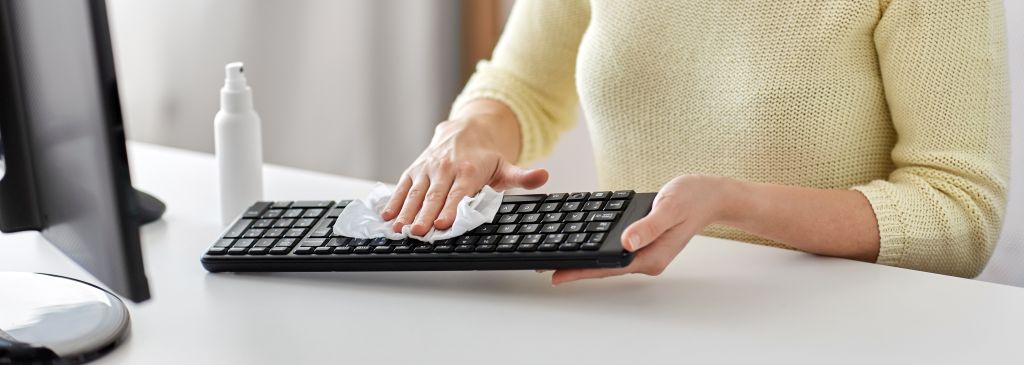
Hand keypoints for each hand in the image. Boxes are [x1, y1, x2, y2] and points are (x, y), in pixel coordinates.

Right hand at [382, 103, 547, 235]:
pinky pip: (403, 187)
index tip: (443, 224)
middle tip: (418, 233)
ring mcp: (428, 169)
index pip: (459, 194)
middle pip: (434, 196)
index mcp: (469, 170)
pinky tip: (387, 216)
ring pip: (415, 193)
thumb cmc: (486, 157)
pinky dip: (394, 201)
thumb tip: (543, 176)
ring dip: (406, 212)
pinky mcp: (414, 169)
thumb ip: (523, 177)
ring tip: (398, 229)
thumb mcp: (507, 165)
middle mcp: (446, 168)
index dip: (450, 209)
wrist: (466, 130)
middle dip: (425, 215)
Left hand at [549, 175, 738, 284]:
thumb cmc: (692, 198)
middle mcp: (647, 259)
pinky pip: (615, 248)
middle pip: (604, 267)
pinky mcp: (643, 243)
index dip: (581, 270)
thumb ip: (648, 226)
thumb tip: (627, 241)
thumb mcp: (669, 208)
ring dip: (584, 258)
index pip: (609, 267)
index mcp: (652, 256)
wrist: (710, 195)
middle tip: (543, 267)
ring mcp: (645, 252)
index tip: (556, 274)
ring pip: (608, 259)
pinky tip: (582, 244)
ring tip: (555, 258)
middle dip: (575, 267)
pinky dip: (596, 247)